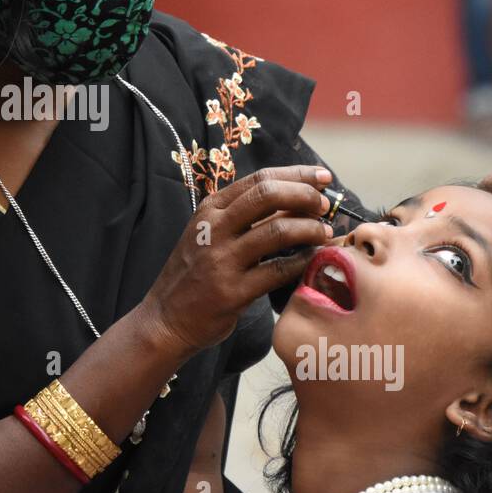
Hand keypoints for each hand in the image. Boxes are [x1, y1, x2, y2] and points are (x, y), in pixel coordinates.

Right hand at [138, 165, 334, 355]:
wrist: (166, 318)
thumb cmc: (195, 274)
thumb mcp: (209, 234)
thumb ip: (243, 216)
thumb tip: (294, 198)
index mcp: (210, 209)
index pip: (259, 179)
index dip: (297, 175)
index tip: (323, 178)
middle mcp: (213, 228)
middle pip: (268, 195)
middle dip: (306, 195)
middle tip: (325, 206)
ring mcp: (221, 260)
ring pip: (278, 231)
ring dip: (310, 228)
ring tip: (324, 233)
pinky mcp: (232, 291)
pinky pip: (278, 270)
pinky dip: (303, 261)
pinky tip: (313, 259)